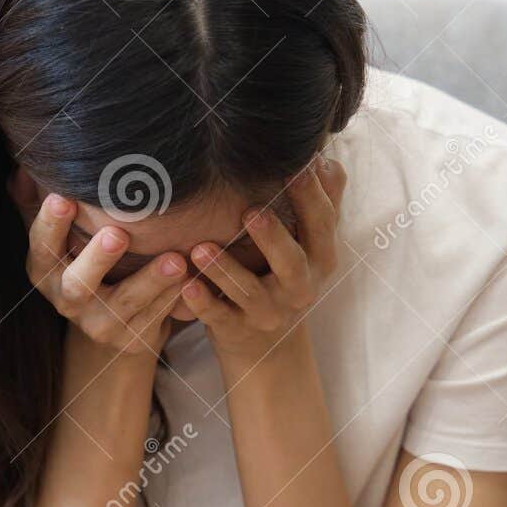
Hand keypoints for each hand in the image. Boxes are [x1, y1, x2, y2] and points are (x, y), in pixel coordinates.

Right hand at [23, 191, 186, 356]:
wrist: (113, 321)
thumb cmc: (87, 260)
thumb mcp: (62, 235)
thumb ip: (39, 202)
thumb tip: (22, 170)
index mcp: (45, 271)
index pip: (41, 246)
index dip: (50, 224)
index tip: (62, 198)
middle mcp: (66, 301)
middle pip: (77, 283)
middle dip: (97, 259)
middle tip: (118, 234)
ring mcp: (98, 325)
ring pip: (125, 304)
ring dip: (151, 281)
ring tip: (176, 260)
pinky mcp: (128, 341)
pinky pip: (153, 319)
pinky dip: (172, 298)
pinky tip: (192, 278)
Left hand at [180, 155, 346, 368]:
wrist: (269, 348)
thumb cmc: (283, 277)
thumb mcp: (308, 245)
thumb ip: (317, 203)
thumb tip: (322, 158)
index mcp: (320, 258)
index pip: (321, 223)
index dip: (311, 195)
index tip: (296, 164)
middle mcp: (300, 287)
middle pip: (291, 262)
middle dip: (272, 238)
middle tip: (250, 211)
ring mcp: (268, 312)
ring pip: (248, 292)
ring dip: (224, 270)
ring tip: (199, 248)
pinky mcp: (238, 331)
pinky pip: (219, 317)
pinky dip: (202, 303)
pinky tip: (185, 284)